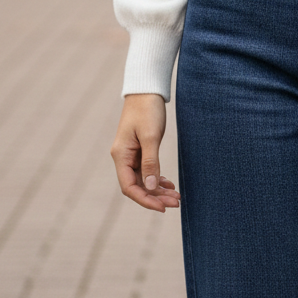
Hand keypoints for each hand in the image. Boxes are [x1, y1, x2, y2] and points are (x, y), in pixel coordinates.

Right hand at [111, 93, 180, 212]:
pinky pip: (147, 170)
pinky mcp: (140, 149)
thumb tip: (151, 187)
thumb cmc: (147, 109)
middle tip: (176, 203)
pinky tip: (169, 184)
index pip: (129, 187)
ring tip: (176, 197)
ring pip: (144, 180)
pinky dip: (158, 179)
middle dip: (156, 197)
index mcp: (121, 155)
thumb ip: (151, 162)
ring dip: (158, 190)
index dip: (145, 200)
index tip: (163, 207)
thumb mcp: (151, 136)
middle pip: (137, 186)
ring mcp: (131, 154)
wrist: (147, 89)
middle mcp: (123, 157)